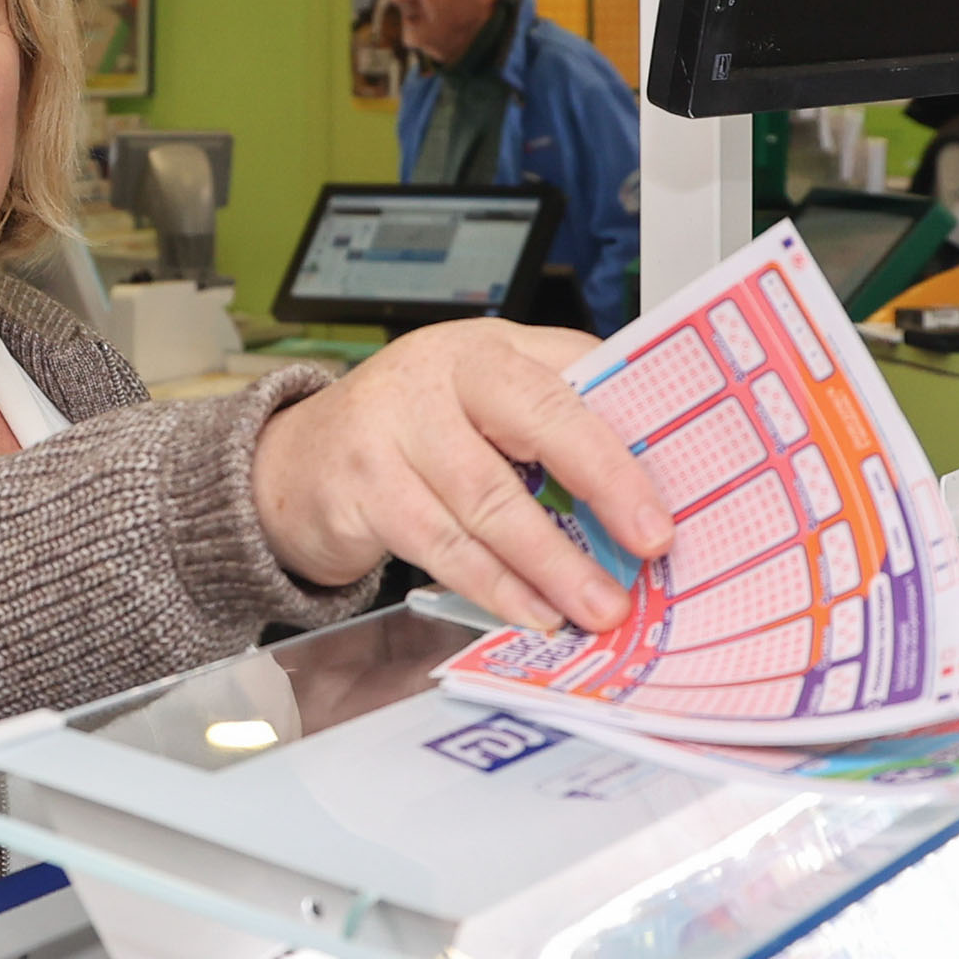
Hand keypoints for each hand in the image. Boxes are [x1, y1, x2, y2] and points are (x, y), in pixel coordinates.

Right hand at [249, 319, 672, 633]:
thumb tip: (647, 485)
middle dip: (602, 483)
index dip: (625, 433)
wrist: (292, 464)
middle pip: (535, 420)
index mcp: (486, 348)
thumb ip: (551, 427)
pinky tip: (529, 610)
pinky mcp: (361, 485)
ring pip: (487, 498)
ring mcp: (392, 425)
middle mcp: (439, 372)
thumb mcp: (477, 408)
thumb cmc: (407, 436)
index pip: (572, 374)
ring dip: (551, 562)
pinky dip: (492, 584)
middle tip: (649, 544)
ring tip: (595, 605)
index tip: (667, 491)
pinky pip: (439, 543)